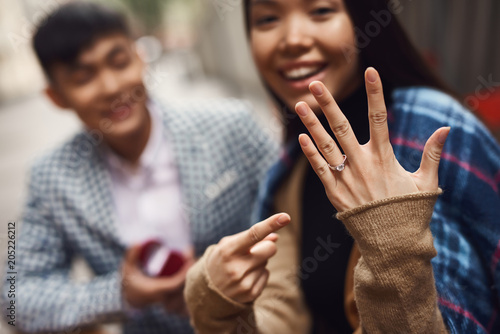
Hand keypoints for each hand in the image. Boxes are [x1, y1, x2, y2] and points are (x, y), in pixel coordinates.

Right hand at [121, 245, 193, 312]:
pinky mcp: (173, 297)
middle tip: (194, 254)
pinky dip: (190, 279)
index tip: (190, 257)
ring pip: (187, 288)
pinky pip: (185, 290)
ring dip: (192, 274)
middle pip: (185, 285)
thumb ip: (131, 256)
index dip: (185, 271)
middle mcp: (166, 296)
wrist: (130, 299)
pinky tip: (193, 267)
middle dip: (192, 269)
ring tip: (196, 258)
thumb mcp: (128, 269)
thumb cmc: (129, 283)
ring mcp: (171, 297)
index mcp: (157, 290)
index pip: (176, 283)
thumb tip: (137, 242)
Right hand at [206, 213, 290, 303]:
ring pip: (267, 263)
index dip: (271, 224)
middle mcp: (236, 267)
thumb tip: (275, 237)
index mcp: (228, 250)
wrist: (208, 291)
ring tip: (241, 268)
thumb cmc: (221, 259)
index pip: (254, 234)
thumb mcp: (230, 244)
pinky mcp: (250, 294)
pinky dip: (258, 274)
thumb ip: (252, 237)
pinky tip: (244, 278)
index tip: (285, 216)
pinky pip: (266, 275)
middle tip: (252, 252)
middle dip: (266, 247)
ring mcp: (244, 282)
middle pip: (270, 248)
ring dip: (258, 263)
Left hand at [295, 67, 449, 211]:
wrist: (392, 244)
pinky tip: (301, 137)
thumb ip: (432, 154)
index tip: (370, 71)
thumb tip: (446, 128)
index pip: (379, 118)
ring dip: (311, 124)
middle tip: (315, 84)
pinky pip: (319, 169)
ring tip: (300, 105)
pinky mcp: (334, 193)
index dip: (375, 93)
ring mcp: (345, 178)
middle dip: (328, 104)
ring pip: (325, 145)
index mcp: (385, 158)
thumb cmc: (410, 212)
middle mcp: (362, 164)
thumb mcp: (426, 183)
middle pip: (342, 127)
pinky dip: (310, 153)